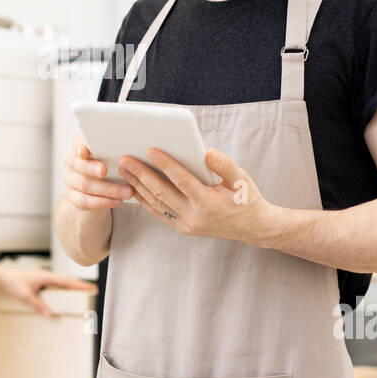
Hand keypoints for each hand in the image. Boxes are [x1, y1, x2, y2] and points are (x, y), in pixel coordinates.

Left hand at [0, 266, 96, 317]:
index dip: (80, 286)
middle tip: (93, 292)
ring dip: (72, 289)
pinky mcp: (40, 284)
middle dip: (80, 287)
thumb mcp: (24, 295)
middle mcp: (47, 277)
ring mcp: (44, 280)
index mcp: (46, 276)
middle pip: (68, 282)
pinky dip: (63, 292)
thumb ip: (37, 304)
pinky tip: (65, 298)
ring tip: (84, 296)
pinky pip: (55, 288)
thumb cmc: (11, 282)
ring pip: (62, 285)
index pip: (67, 281)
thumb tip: (49, 313)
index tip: (92, 288)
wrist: (0, 277)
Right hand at [62, 132, 133, 210]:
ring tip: (127, 191)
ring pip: (85, 185)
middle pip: (78, 165)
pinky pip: (86, 201)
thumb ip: (115, 148)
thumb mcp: (108, 154)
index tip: (85, 151)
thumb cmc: (105, 164)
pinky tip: (118, 201)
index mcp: (79, 147)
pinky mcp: (74, 197)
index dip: (80, 146)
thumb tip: (136, 145)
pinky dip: (104, 202)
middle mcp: (71, 162)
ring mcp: (70, 181)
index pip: (77, 142)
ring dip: (109, 189)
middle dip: (92, 168)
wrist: (92, 187)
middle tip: (105, 170)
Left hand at [118, 147, 271, 243]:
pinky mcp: (182, 228)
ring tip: (125, 169)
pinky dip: (145, 200)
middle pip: (162, 192)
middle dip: (141, 174)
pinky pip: (159, 213)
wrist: (251, 227)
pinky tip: (134, 186)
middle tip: (126, 159)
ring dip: (138, 186)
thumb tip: (207, 152)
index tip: (150, 149)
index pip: (182, 180)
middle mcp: (195, 216)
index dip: (165, 164)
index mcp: (209, 203)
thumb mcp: (242, 179)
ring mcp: (187, 224)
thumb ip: (224, 165)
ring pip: (156, 204)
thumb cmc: (246, 198)